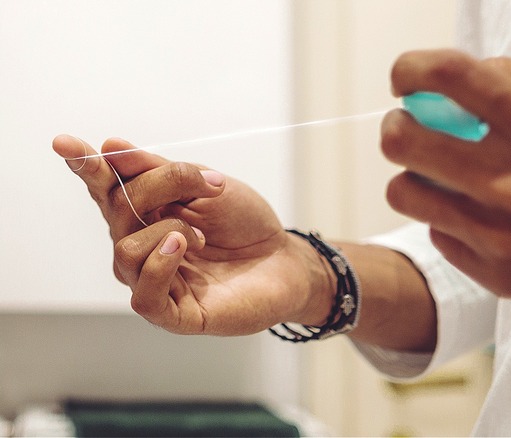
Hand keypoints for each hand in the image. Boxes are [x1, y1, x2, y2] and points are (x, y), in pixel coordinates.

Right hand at [53, 136, 330, 334]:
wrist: (285, 259)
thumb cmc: (246, 224)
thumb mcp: (210, 187)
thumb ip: (162, 172)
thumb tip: (111, 148)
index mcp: (147, 212)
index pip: (106, 189)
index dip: (86, 167)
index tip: (65, 143)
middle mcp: (142, 245)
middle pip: (119, 209)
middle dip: (160, 186)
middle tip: (207, 182)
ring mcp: (154, 280)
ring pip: (125, 250)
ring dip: (165, 231)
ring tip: (200, 234)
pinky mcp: (173, 313)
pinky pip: (144, 295)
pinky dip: (158, 266)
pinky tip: (180, 247)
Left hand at [381, 49, 510, 316]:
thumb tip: (457, 76)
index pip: (450, 79)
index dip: (410, 68)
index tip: (405, 76)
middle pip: (405, 141)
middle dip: (399, 123)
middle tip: (412, 124)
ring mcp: (505, 238)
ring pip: (405, 193)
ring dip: (414, 174)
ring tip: (441, 171)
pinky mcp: (500, 276)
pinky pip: (438, 234)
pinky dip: (449, 217)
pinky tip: (481, 211)